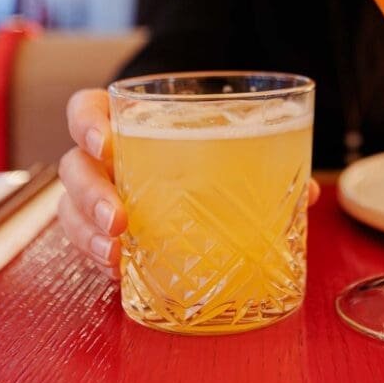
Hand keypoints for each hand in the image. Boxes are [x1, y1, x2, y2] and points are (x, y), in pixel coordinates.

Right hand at [58, 88, 320, 280]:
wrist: (191, 160)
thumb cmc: (204, 144)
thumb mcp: (226, 139)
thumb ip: (260, 157)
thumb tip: (312, 190)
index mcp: (124, 119)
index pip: (86, 110)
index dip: (87, 124)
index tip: (105, 143)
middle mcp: (102, 156)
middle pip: (73, 168)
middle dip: (90, 194)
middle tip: (117, 218)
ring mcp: (96, 194)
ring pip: (71, 211)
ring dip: (88, 235)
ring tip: (116, 255)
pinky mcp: (102, 231)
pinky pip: (86, 245)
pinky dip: (100, 260)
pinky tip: (121, 272)